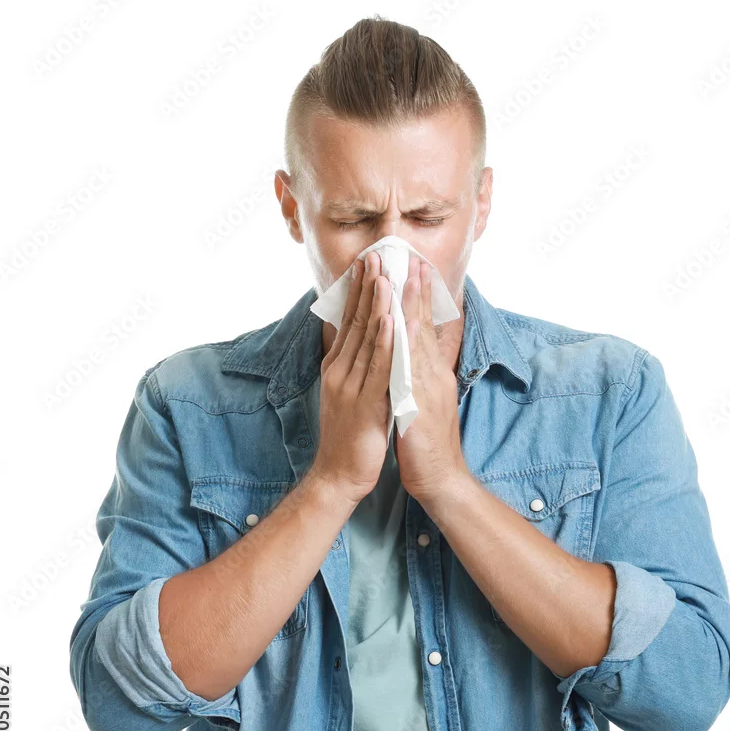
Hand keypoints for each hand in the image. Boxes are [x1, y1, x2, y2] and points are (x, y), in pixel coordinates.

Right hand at [309, 251, 393, 503]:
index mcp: (337, 366)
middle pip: (355, 322)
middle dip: (367, 288)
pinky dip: (385, 343)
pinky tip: (392, 321)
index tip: (369, 262)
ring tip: (385, 276)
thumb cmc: (351, 435)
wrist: (339, 474)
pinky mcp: (364, 404)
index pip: (349, 320)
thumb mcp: (350, 392)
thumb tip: (363, 339)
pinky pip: (377, 368)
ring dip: (376, 306)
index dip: (360, 290)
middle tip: (375, 255)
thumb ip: (356, 365)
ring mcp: (350, 386)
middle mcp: (339, 370)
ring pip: (365, 339)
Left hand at [394, 254, 468, 503]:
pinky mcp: (424, 405)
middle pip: (424, 326)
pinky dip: (409, 346)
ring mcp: (430, 389)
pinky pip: (414, 369)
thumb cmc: (425, 443)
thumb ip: (413, 377)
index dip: (416, 299)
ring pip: (420, 341)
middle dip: (418, 292)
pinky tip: (404, 325)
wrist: (440, 479)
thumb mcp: (418, 402)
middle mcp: (433, 375)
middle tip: (413, 258)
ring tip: (408, 277)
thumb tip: (403, 356)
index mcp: (430, 374)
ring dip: (414, 308)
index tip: (411, 268)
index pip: (422, 329)